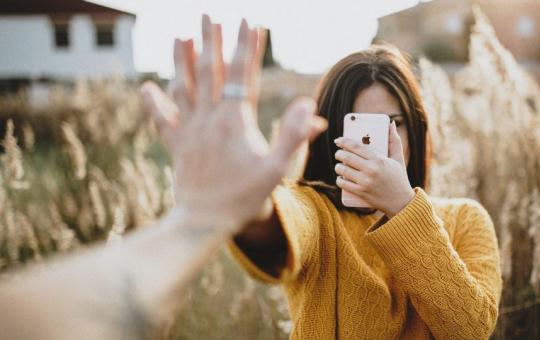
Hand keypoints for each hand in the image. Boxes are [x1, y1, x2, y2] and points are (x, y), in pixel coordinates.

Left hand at [140, 15, 325, 231]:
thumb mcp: (277, 169)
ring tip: (181, 36)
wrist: (204, 222)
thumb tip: (310, 106)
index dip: (247, 47)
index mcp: (235, 121)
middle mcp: (209, 119)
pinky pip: (162, 119)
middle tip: (208, 15)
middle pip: (209, 71)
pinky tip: (146, 87)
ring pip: (183, 87)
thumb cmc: (244, 198)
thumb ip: (294, 136)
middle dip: (211, 40)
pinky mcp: (176, 145)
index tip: (249, 21)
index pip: (243, 75)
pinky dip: (153, 102)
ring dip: (181, 60)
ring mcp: (189, 130)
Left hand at [334, 121, 414, 216]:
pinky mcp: (361, 192)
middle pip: (347, 157)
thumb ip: (395, 140)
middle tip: (338, 153)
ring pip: (343, 170)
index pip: (356, 146)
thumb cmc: (399, 178)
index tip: (338, 140)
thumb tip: (391, 124)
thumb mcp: (398, 158)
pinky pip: (343, 183)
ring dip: (338, 166)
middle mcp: (371, 170)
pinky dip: (339, 179)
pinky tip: (340, 177)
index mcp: (379, 159)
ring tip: (339, 165)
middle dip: (339, 153)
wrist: (401, 202)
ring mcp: (365, 182)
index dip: (344, 142)